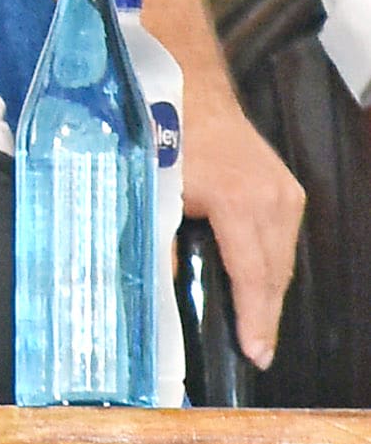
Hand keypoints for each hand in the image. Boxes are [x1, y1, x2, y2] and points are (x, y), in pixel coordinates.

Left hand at [185, 88, 304, 371]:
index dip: (255, 320)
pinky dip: (272, 265)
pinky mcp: (288, 188)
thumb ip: (160, 241)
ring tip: (256, 328)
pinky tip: (258, 286)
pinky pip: (283, 240)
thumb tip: (164, 287)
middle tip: (257, 352)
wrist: (190, 90)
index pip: (252, 277)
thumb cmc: (164, 137)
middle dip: (266, 316)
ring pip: (283, 259)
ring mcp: (285, 192)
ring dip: (270, 292)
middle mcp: (272, 199)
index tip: (257, 353)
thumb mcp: (154, 192)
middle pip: (275, 274)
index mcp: (238, 203)